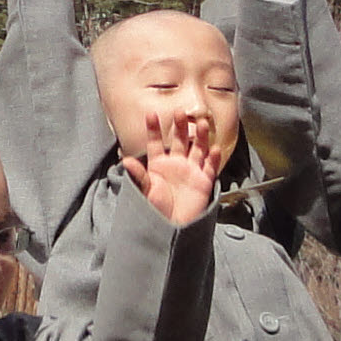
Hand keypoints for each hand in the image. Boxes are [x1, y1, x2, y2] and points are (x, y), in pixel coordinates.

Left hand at [118, 105, 219, 226]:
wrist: (172, 228)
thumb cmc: (156, 210)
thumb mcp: (146, 192)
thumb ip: (139, 176)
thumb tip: (126, 161)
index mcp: (158, 165)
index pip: (155, 143)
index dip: (153, 129)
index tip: (151, 115)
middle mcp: (176, 164)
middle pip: (179, 141)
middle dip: (180, 127)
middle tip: (180, 113)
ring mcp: (191, 171)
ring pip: (197, 149)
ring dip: (200, 137)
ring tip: (202, 124)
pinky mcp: (203, 181)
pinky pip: (210, 167)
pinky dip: (213, 158)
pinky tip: (214, 149)